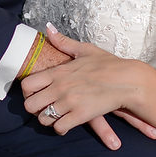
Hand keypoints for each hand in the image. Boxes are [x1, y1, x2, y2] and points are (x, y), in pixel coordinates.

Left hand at [20, 23, 155, 148]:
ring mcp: (69, 103)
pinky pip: (59, 128)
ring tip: (55, 116)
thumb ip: (63, 41)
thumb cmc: (108, 64)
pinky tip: (66, 123)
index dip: (27, 91)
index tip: (35, 93)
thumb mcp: (84, 50)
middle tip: (43, 107)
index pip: (27, 84)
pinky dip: (60, 128)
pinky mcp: (80, 116)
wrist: (127, 80)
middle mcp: (60, 88)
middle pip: (30, 105)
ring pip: (43, 119)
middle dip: (34, 109)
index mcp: (58, 72)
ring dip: (48, 119)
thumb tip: (48, 28)